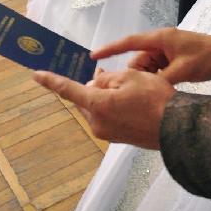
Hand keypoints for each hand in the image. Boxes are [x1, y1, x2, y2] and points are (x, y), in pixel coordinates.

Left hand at [33, 67, 173, 147]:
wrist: (175, 127)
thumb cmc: (154, 98)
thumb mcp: (130, 77)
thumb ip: (106, 79)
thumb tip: (93, 85)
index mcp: (97, 106)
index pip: (68, 90)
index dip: (51, 81)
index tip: (36, 75)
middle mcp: (96, 123)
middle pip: (84, 99)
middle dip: (90, 86)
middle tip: (104, 73)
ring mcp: (106, 133)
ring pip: (95, 108)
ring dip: (102, 95)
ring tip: (122, 84)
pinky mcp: (116, 137)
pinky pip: (105, 117)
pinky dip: (109, 105)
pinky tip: (125, 98)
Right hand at [91, 27, 210, 85]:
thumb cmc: (208, 58)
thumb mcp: (183, 71)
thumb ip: (161, 80)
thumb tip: (142, 90)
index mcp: (160, 39)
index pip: (129, 42)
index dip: (110, 49)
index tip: (93, 56)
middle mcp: (161, 44)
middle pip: (138, 61)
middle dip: (132, 76)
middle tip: (125, 95)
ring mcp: (167, 52)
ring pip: (147, 69)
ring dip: (145, 81)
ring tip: (143, 97)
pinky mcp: (174, 61)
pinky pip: (157, 72)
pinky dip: (154, 81)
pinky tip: (155, 94)